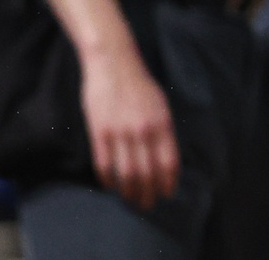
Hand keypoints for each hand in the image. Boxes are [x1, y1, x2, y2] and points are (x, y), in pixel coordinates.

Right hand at [80, 46, 178, 209]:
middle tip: (147, 205)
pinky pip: (104, 163)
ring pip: (126, 173)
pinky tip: (110, 186)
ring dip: (129, 191)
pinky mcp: (99, 131)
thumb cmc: (139, 84)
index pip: (169, 162)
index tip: (167, 194)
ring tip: (130, 200)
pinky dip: (108, 179)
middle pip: (148, 172)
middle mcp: (143, 130)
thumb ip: (163, 130)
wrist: (113, 63)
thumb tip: (165, 158)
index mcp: (162, 123)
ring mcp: (120, 131)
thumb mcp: (161, 104)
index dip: (168, 182)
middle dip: (148, 193)